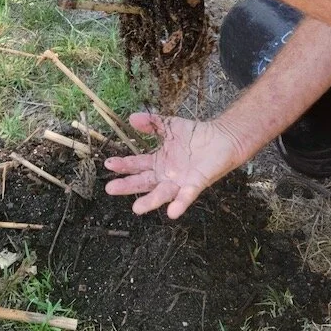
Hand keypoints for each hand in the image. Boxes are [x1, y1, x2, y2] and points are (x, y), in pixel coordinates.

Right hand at [105, 113, 243, 217]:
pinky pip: (186, 196)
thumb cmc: (196, 135)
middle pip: (144, 183)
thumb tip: (131, 117)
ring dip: (150, 202)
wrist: (223, 138)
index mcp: (158, 162)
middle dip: (127, 186)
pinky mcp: (196, 184)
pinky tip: (172, 212)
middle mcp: (166, 175)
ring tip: (136, 208)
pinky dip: (180, 204)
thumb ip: (151, 122)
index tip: (108, 164)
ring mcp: (180, 182)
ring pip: (162, 194)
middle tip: (111, 189)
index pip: (136, 165)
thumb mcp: (170, 125)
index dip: (122, 165)